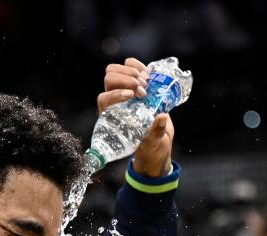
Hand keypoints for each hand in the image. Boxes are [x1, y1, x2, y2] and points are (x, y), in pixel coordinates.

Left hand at [96, 57, 174, 176]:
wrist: (155, 134)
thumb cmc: (149, 141)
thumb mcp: (153, 139)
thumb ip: (157, 129)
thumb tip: (162, 117)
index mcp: (112, 115)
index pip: (104, 98)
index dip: (115, 94)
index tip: (132, 96)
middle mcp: (113, 99)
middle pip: (109, 79)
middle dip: (127, 80)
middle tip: (143, 90)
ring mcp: (121, 88)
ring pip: (114, 70)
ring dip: (131, 72)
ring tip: (147, 82)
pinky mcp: (133, 81)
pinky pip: (127, 65)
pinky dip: (137, 65)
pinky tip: (148, 73)